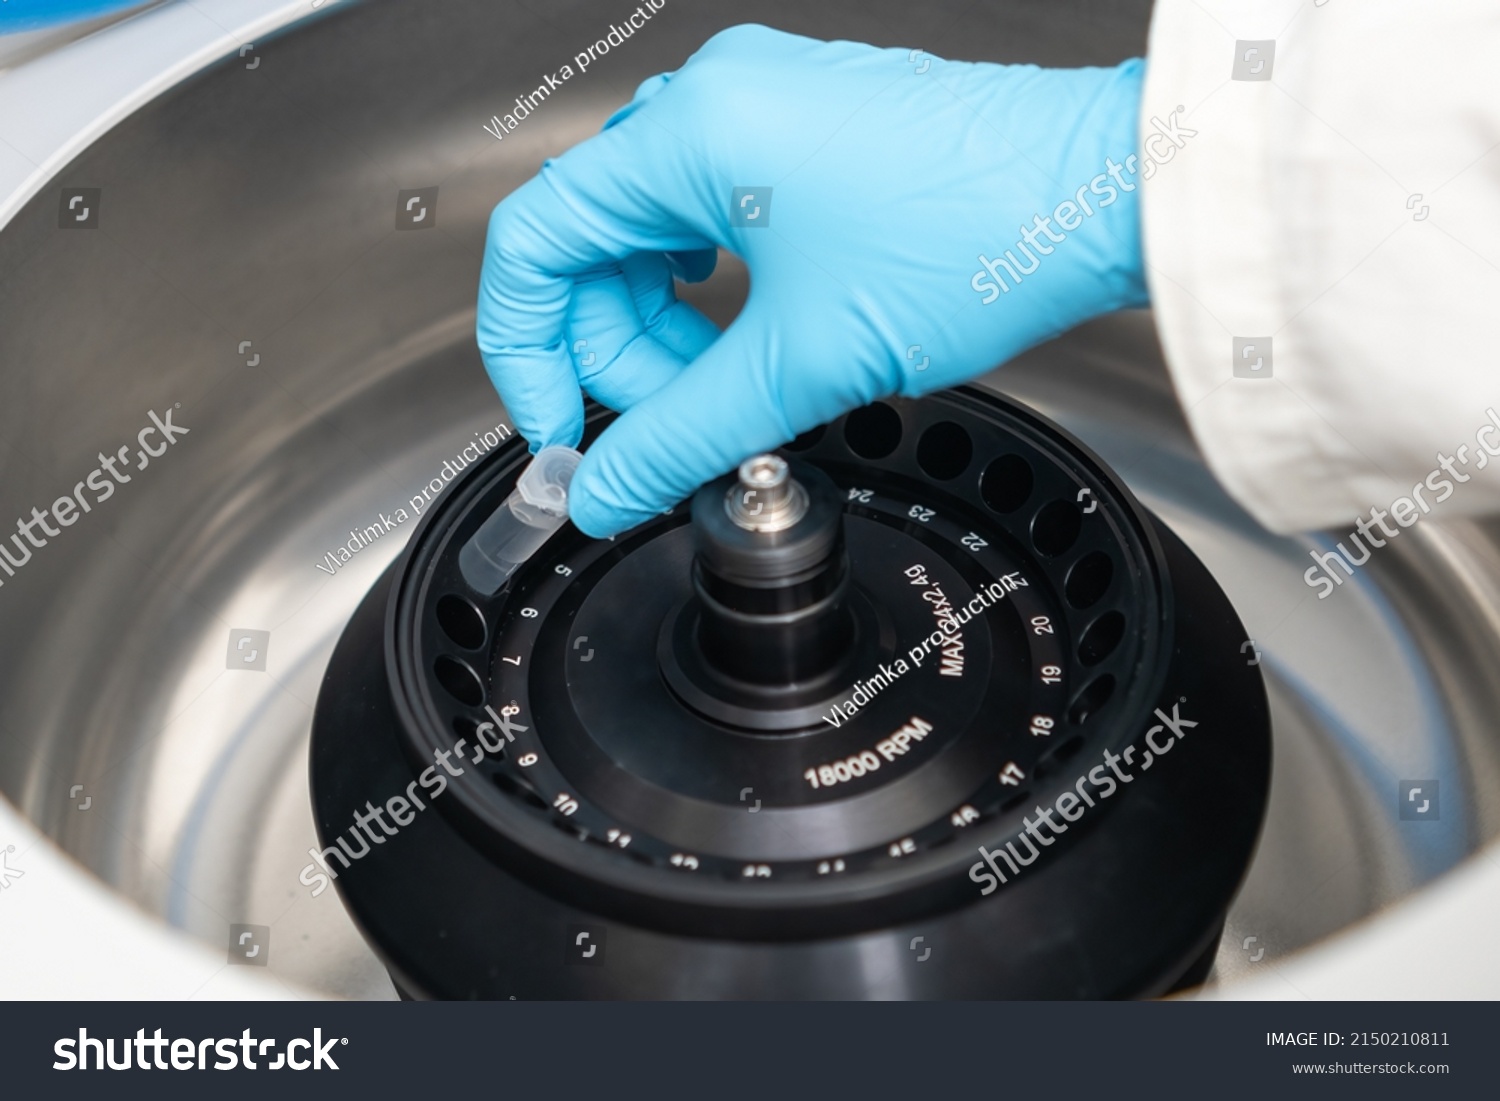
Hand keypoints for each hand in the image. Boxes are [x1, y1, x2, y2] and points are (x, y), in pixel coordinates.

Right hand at [478, 24, 1146, 536]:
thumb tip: (606, 489)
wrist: (1105, 199)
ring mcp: (766, 109)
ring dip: (664, 323)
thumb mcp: (801, 363)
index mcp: (691, 132)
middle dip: (614, 347)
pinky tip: (750, 330)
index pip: (534, 240)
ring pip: (651, 231)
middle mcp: (716, 100)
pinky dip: (711, 289)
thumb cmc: (979, 237)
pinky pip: (712, 215)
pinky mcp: (809, 133)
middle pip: (591, 240)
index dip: (527, 348)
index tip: (560, 425)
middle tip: (666, 417)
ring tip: (724, 379)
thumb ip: (681, 434)